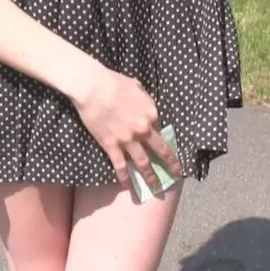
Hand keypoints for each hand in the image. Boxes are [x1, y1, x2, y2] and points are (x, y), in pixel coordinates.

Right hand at [72, 68, 182, 191]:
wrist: (93, 88)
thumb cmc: (114, 82)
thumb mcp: (136, 87)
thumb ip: (144, 98)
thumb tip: (143, 102)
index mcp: (152, 114)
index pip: (160, 129)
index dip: (160, 137)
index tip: (164, 146)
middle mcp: (143, 130)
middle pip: (160, 151)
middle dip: (170, 165)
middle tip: (176, 175)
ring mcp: (128, 140)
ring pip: (143, 163)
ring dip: (150, 177)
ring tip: (155, 188)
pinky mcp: (112, 146)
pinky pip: (120, 165)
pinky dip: (125, 177)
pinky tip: (128, 186)